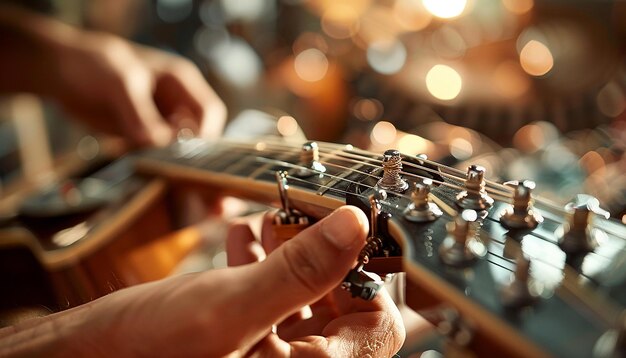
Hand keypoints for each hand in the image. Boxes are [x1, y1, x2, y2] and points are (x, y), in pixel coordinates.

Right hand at [0, 207, 403, 356]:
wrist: (86, 356)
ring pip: (304, 295)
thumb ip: (300, 270)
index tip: (354, 231)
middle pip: (341, 306)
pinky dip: (261, 261)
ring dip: (291, 252)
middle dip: (323, 256)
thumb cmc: (147, 352)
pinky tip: (242, 236)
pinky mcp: (241, 334)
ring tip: (271, 221)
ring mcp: (267, 351)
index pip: (376, 329)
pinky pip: (269, 295)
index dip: (371, 278)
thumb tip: (356, 225)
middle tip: (308, 217)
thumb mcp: (231, 307)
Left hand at [51, 31, 225, 145]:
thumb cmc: (94, 63)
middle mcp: (175, 104)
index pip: (210, 111)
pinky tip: (128, 159)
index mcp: (181, 82)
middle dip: (184, 151)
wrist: (60, 71)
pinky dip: (145, 161)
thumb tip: (156, 142)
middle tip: (163, 162)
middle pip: (196, 134)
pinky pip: (152, 155)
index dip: (205, 133)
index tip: (187, 153)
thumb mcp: (119, 84)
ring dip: (163, 159)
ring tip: (141, 159)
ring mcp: (158, 122)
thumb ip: (139, 113)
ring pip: (175, 149)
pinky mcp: (140, 136)